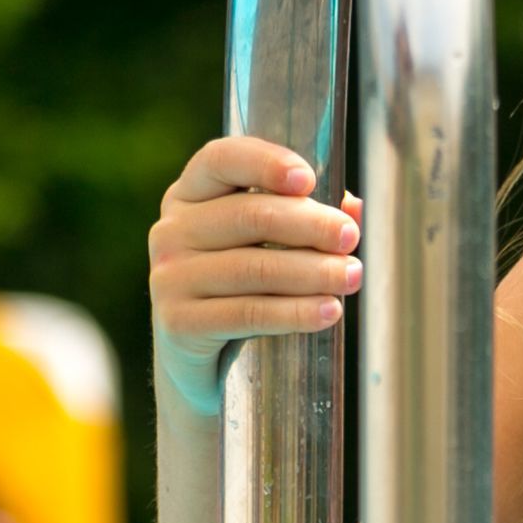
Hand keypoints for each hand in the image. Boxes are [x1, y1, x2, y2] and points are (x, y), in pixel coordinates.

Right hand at [149, 135, 361, 416]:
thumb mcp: (267, 246)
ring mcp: (169, 277)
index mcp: (190, 195)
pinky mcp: (178, 323)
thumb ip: (306, 220)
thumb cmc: (241, 289)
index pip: (221, 160)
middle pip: (248, 216)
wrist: (199, 362)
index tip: (308, 180)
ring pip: (253, 268)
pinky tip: (328, 311)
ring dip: (312, 271)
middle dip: (309, 225)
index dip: (265, 163)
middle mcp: (171, 230)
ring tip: (351, 277)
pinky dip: (294, 313)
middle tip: (350, 238)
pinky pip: (247, 313)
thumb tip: (353, 207)